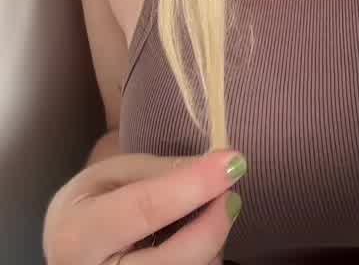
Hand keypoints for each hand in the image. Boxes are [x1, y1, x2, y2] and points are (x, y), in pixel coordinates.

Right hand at [43, 148, 246, 264]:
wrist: (67, 251)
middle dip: (212, 224)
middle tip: (231, 194)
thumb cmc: (89, 205)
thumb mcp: (110, 175)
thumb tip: (218, 166)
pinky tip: (198, 241)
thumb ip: (161, 172)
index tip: (232, 161)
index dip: (194, 184)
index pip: (145, 208)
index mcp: (79, 235)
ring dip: (211, 244)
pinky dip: (203, 260)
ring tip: (209, 215)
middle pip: (175, 259)